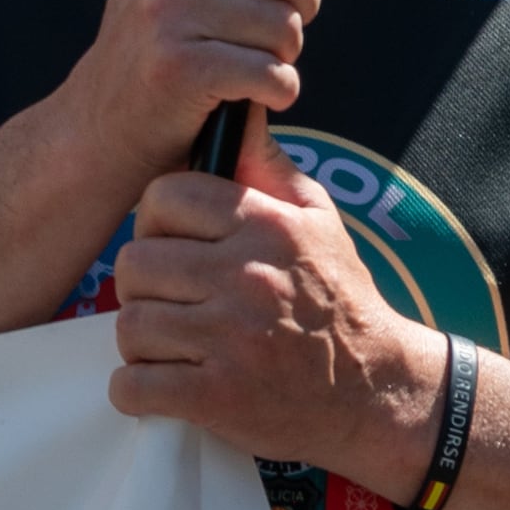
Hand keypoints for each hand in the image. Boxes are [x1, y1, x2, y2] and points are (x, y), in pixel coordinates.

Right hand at [61, 0, 322, 166]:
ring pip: (288, 26)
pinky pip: (277, 76)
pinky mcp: (179, 65)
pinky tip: (241, 94)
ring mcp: (167, 7)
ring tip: (241, 59)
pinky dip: (275, 94)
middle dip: (302, 3)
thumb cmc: (165, 39)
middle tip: (266, 25)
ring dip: (282, 55)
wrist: (104, 119)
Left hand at [104, 121, 437, 488]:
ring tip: (169, 344)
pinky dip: (134, 390)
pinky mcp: (219, 398)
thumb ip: (266, 167)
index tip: (169, 246)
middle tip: (166, 300)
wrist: (378, 392)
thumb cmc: (339, 299)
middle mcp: (247, 278)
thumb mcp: (317, 220)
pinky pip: (134, 384)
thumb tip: (233, 112)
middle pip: (135, 264)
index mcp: (266, 227)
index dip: (155, 224)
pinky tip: (159, 385)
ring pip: (131, 323)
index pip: (163, 198)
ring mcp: (231, 340)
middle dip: (142, 284)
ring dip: (141, 340)